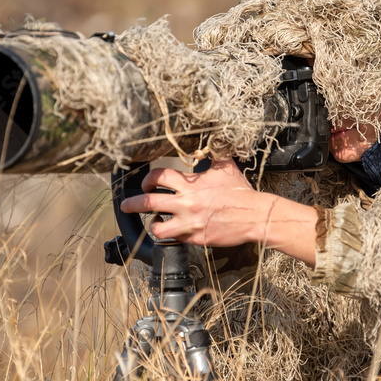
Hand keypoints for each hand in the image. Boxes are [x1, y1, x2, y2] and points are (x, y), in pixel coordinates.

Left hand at [119, 159, 262, 246]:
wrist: (254, 215)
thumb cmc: (240, 192)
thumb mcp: (226, 167)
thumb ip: (214, 154)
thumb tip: (211, 140)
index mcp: (190, 184)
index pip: (159, 176)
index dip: (148, 178)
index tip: (146, 182)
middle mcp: (186, 203)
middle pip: (149, 201)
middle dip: (133, 203)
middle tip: (126, 205)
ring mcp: (189, 223)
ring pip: (157, 227)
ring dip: (152, 224)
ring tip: (153, 222)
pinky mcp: (196, 239)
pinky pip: (176, 239)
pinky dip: (172, 235)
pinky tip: (175, 231)